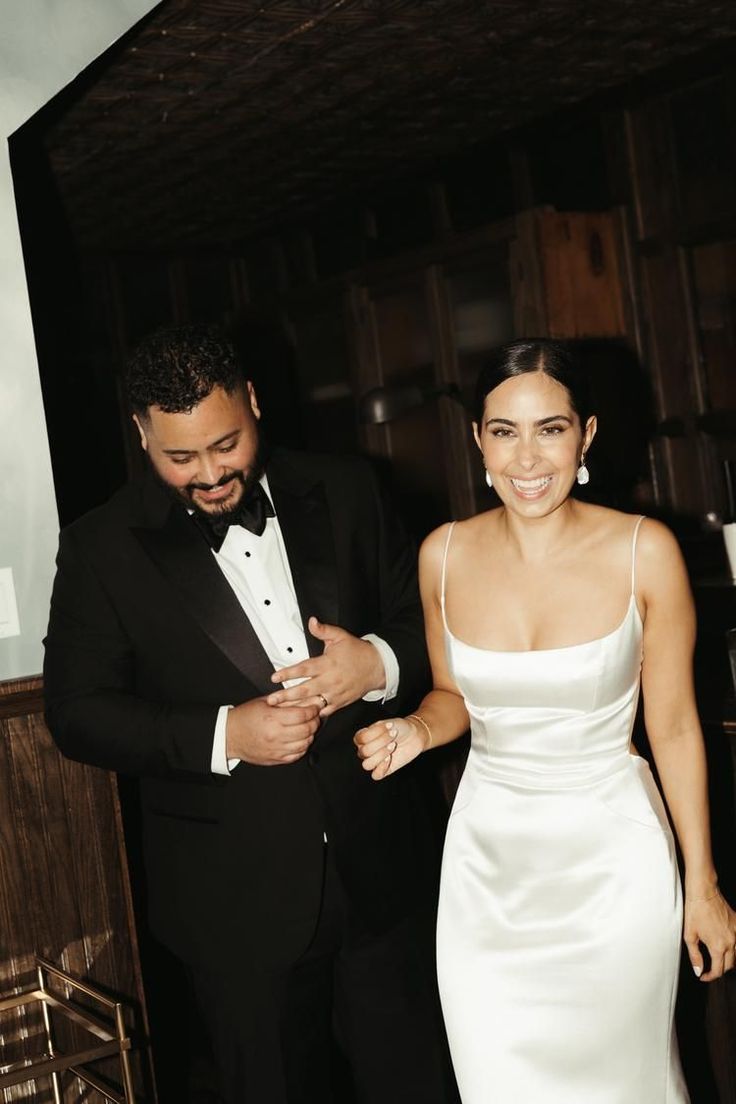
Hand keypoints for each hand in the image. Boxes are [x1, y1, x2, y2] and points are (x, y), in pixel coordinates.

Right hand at [226, 697, 319, 765]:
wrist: (229, 735)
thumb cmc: (246, 716)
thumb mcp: (265, 702)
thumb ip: (286, 700)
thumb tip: (307, 698)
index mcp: (272, 718)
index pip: (302, 715)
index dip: (313, 710)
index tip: (315, 706)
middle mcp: (275, 735)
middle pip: (307, 729)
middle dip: (314, 721)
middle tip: (314, 716)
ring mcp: (276, 749)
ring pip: (305, 743)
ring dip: (310, 734)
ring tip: (307, 727)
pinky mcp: (275, 759)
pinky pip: (297, 755)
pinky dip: (302, 747)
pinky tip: (300, 739)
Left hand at [267, 617, 384, 716]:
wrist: (377, 667)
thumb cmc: (357, 652)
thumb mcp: (340, 636)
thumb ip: (324, 630)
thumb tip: (312, 621)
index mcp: (328, 664)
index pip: (304, 669)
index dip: (288, 673)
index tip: (274, 677)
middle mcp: (330, 680)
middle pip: (304, 690)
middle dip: (286, 696)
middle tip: (271, 700)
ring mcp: (335, 694)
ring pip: (312, 704)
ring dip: (295, 708)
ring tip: (280, 712)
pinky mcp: (339, 703)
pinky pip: (324, 712)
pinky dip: (312, 716)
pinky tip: (299, 718)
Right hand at [354, 716, 428, 779]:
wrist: (414, 735)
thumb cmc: (400, 728)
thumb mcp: (388, 723)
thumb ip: (376, 730)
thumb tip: (371, 734)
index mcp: (363, 738)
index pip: (360, 739)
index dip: (374, 733)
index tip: (390, 726)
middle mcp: (366, 750)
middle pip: (364, 752)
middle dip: (380, 743)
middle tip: (393, 736)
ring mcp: (374, 761)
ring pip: (367, 765)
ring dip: (380, 755)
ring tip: (392, 746)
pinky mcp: (383, 770)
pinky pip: (375, 775)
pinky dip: (382, 768)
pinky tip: (390, 758)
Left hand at [684, 888, 735, 980]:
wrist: (703, 892)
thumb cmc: (694, 911)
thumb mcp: (689, 936)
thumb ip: (695, 956)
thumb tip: (698, 971)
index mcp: (718, 946)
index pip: (718, 970)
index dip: (710, 976)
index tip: (704, 976)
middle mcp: (730, 941)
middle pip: (730, 965)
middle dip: (719, 969)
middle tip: (709, 968)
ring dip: (728, 960)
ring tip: (717, 958)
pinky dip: (734, 946)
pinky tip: (725, 944)